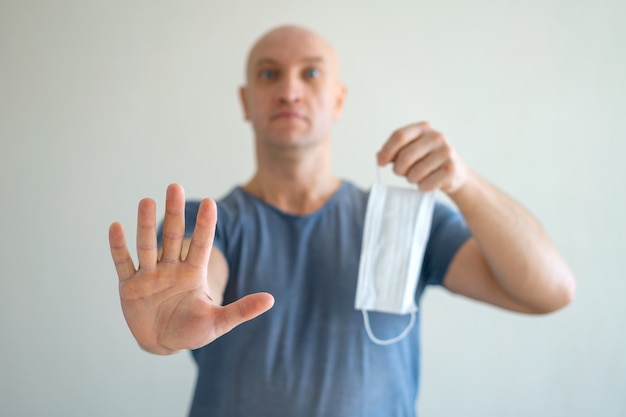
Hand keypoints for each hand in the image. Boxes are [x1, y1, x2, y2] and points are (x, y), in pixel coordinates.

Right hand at [109, 184, 273, 353]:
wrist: (163, 344)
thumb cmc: (193, 330)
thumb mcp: (219, 323)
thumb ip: (242, 310)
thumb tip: (271, 300)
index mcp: (194, 273)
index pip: (202, 244)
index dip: (205, 225)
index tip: (211, 203)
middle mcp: (171, 268)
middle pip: (174, 236)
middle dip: (175, 213)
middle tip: (175, 187)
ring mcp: (150, 274)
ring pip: (148, 245)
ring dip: (145, 225)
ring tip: (147, 200)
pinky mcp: (130, 285)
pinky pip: (124, 263)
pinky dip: (119, 247)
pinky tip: (116, 227)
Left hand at [376, 121, 468, 193]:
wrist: (455, 172)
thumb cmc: (427, 160)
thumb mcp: (411, 150)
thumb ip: (394, 152)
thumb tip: (379, 157)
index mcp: (423, 128)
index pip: (399, 136)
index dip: (387, 151)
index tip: (381, 163)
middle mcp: (436, 137)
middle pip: (405, 156)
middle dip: (398, 169)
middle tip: (401, 172)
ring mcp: (446, 152)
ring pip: (415, 172)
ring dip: (411, 179)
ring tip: (418, 176)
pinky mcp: (450, 169)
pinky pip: (425, 184)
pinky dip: (422, 187)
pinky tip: (428, 182)